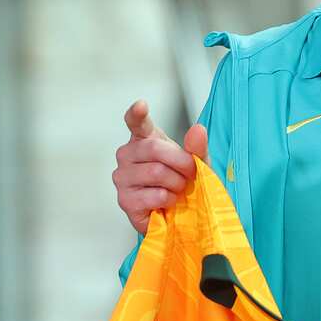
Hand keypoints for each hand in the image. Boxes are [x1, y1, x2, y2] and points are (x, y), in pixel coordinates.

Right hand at [112, 99, 207, 233]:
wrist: (178, 215)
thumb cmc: (183, 182)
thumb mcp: (197, 163)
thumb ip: (197, 147)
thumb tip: (198, 129)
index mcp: (144, 139)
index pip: (136, 122)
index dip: (137, 114)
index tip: (141, 105)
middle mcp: (127, 155)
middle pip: (155, 148)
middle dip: (182, 163)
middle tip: (190, 175)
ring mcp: (122, 177)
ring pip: (156, 172)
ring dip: (177, 183)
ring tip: (178, 190)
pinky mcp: (124, 200)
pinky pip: (154, 195)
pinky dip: (169, 199)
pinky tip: (167, 202)